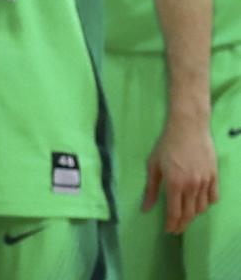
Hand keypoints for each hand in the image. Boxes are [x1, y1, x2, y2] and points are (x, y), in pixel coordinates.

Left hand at [144, 115, 218, 233]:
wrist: (188, 127)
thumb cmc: (166, 144)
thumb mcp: (153, 165)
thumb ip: (151, 188)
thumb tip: (145, 208)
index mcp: (175, 184)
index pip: (175, 212)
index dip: (172, 224)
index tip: (168, 231)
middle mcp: (192, 186)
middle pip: (189, 213)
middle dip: (182, 224)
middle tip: (176, 229)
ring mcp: (205, 182)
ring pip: (202, 208)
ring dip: (193, 215)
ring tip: (185, 216)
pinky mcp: (214, 177)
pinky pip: (213, 197)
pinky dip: (206, 204)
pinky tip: (199, 203)